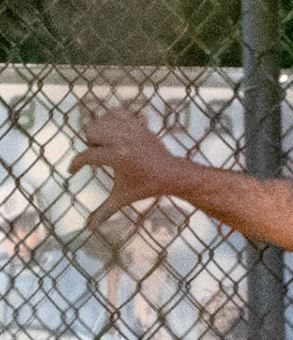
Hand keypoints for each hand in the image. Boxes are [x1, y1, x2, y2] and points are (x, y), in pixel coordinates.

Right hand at [70, 108, 193, 228]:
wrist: (172, 174)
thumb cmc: (146, 187)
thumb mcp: (123, 198)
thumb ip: (104, 211)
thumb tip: (88, 228)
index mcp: (118, 157)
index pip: (85, 156)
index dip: (75, 165)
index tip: (72, 172)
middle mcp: (124, 140)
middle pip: (89, 130)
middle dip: (90, 143)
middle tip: (100, 155)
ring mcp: (132, 129)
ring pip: (100, 120)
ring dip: (98, 131)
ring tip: (107, 145)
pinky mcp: (139, 124)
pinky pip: (116, 111)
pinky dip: (111, 119)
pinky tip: (115, 132)